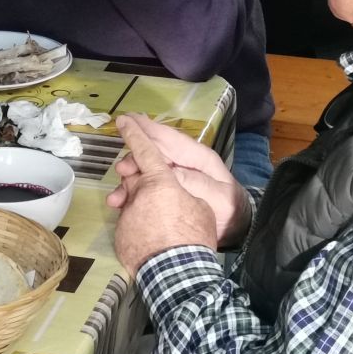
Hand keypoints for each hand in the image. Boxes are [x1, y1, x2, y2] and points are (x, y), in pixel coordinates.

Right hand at [108, 114, 250, 246]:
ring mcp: (175, 179)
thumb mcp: (218, 197)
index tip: (125, 120)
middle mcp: (184, 165)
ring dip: (129, 181)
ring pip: (146, 172)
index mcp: (198, 158)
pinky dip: (132, 195)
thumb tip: (167, 171)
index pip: (169, 138)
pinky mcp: (167, 194)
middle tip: (122, 171)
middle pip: (153, 154)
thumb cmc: (230, 212)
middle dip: (133, 159)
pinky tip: (122, 204)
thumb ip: (196, 182)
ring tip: (117, 198)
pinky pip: (146, 188)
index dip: (147, 128)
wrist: (236, 234)